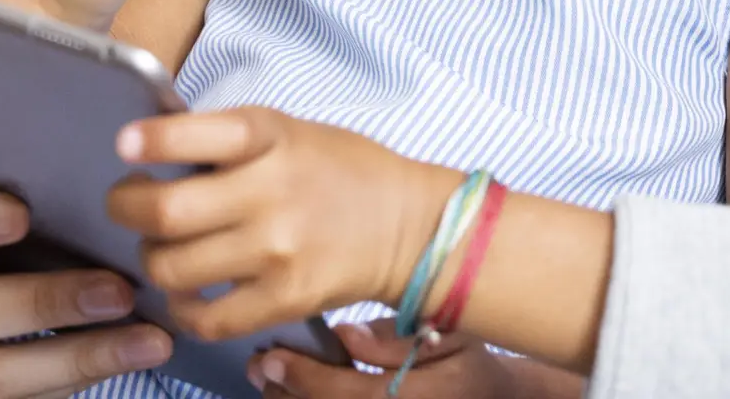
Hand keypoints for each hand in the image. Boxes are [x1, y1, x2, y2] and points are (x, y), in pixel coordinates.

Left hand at [105, 108, 462, 343]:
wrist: (409, 227)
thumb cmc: (342, 171)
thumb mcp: (291, 131)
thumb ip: (230, 141)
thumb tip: (154, 153)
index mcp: (273, 137)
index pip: (197, 135)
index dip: (151, 141)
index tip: (124, 145)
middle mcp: (272, 193)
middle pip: (165, 211)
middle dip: (126, 207)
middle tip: (127, 204)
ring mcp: (277, 252)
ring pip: (172, 267)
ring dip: (151, 258)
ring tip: (163, 248)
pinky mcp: (284, 300)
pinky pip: (205, 318)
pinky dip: (182, 308)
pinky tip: (187, 292)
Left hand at [249, 320, 525, 398]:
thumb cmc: (470, 364)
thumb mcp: (450, 335)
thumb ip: (397, 338)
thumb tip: (346, 336)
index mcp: (410, 398)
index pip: (344, 393)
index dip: (303, 376)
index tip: (270, 355)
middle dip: (285, 394)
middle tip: (259, 366)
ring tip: (269, 380)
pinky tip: (291, 394)